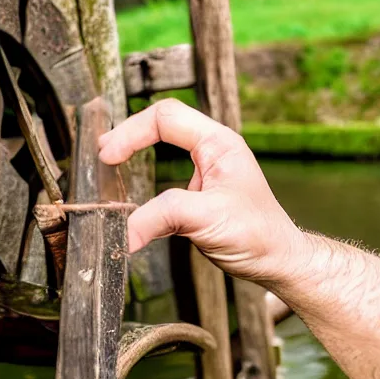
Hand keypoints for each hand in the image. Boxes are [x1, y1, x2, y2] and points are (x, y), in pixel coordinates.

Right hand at [98, 99, 303, 281]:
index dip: (131, 132)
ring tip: (109, 161)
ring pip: (161, 144)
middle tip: (103, 154)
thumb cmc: (258, 234)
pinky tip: (130, 187)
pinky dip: (142, 175)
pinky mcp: (197, 191)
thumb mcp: (207, 219)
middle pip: (161, 124)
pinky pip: (163, 173)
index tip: (109, 156)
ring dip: (134, 149)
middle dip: (129, 134)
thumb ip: (164, 217)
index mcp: (218, 143)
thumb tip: (124, 231)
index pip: (165, 118)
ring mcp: (204, 170)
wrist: (276, 260)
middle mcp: (211, 151)